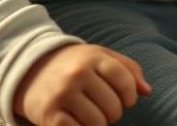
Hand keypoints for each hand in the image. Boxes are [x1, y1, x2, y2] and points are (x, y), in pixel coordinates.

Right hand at [14, 43, 150, 125]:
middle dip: (113, 112)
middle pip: (113, 107)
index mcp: (92, 57)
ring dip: (98, 124)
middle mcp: (77, 73)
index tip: (125, 100)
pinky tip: (77, 121)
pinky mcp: (49, 114)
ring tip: (90, 114)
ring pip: (97, 123)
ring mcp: (62, 94)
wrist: (29, 68)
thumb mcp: (100, 57)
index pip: (125, 81)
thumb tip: (147, 91)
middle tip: (102, 107)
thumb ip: (128, 69)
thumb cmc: (74, 65)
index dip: (130, 95)